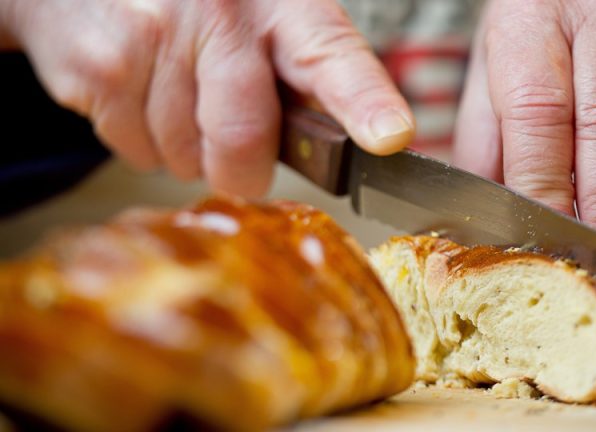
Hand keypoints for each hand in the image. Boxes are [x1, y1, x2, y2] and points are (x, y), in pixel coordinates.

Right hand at [0, 0, 413, 196]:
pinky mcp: (97, 67)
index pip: (332, 58)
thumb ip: (301, 76)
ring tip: (176, 93)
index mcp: (283, 5)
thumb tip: (339, 150)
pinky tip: (140, 91)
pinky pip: (135, 150)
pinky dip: (142, 139)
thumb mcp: (267, 20)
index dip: (364, 102)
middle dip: (242, 169)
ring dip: (186, 149)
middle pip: (243, 141)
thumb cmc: (204, 10)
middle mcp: (220, 13)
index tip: (389, 136)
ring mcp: (152, 36)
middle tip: (237, 150)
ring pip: (184, 156)